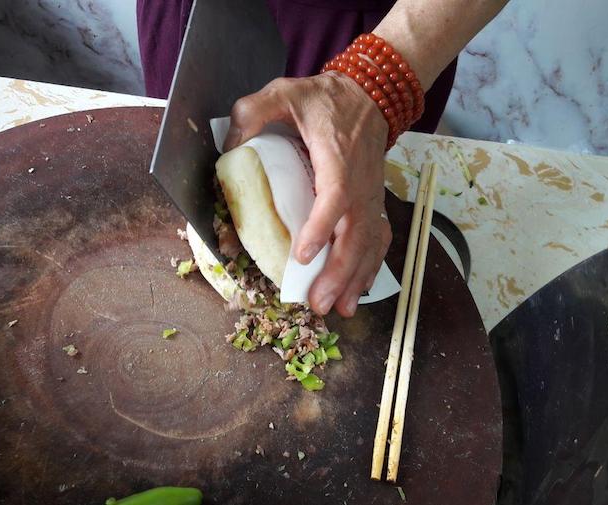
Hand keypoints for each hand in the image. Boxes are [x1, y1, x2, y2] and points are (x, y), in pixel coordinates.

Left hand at [224, 72, 391, 316]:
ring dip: (355, 278)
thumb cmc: (324, 99)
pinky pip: (378, 239)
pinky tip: (358, 292)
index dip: (321, 227)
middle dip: (339, 271)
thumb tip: (229, 146)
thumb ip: (253, 112)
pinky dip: (370, 268)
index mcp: (338, 156)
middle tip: (319, 302)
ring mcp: (372, 195)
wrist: (370, 93)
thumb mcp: (284, 91)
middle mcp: (361, 181)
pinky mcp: (374, 202)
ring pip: (370, 243)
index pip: (335, 196)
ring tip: (339, 309)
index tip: (303, 255)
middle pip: (356, 232)